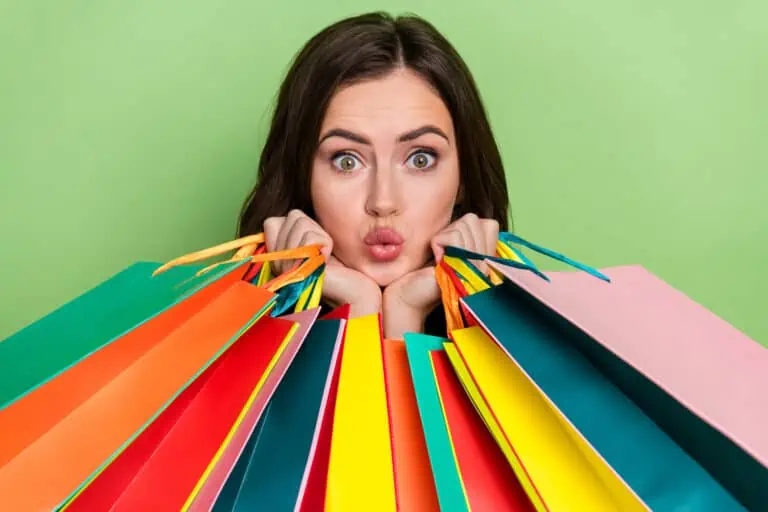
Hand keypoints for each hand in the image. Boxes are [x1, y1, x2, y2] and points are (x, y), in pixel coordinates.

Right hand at [264, 209, 380, 316]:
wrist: (355, 291)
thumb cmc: (339, 266)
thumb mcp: (314, 244)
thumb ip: (298, 231)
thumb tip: (292, 216)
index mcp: (276, 257)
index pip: (271, 222)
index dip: (296, 224)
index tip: (312, 243)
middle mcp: (276, 264)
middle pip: (292, 218)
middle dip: (314, 227)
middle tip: (321, 251)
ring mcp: (287, 269)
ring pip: (301, 224)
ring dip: (320, 235)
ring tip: (324, 256)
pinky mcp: (300, 270)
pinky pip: (311, 238)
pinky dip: (326, 243)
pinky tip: (327, 260)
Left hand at [382, 214, 498, 337]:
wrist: (408, 296)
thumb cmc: (425, 272)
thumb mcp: (450, 251)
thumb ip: (465, 237)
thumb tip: (476, 220)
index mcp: (485, 258)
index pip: (490, 225)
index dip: (466, 228)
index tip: (452, 246)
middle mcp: (485, 264)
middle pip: (473, 221)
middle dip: (452, 230)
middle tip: (444, 252)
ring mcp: (475, 268)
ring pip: (464, 227)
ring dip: (444, 237)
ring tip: (441, 257)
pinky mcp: (462, 268)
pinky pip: (453, 237)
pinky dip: (438, 242)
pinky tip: (437, 260)